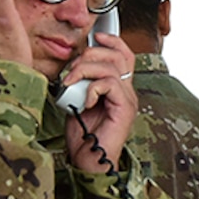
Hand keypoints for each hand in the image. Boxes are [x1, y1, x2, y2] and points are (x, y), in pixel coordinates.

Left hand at [59, 31, 136, 170]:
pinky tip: (84, 101)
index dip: (111, 41)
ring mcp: (127, 99)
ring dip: (84, 71)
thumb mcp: (76, 102)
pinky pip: (109, 84)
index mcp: (118, 88)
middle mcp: (126, 91)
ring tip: (70, 84)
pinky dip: (91, 88)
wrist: (89, 162)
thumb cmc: (83, 137)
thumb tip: (71, 67)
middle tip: (71, 70)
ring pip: (110, 67)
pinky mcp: (124, 108)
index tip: (95, 37)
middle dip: (89, 55)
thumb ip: (79, 84)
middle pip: (116, 55)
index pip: (123, 54)